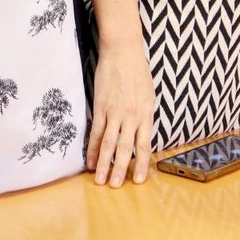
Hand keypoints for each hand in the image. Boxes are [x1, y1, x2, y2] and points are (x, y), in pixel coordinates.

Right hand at [86, 44, 154, 186]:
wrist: (122, 52)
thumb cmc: (138, 72)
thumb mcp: (149, 96)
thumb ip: (145, 116)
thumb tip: (140, 134)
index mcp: (146, 114)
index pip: (145, 146)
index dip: (141, 164)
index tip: (137, 180)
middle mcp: (132, 117)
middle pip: (125, 149)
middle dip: (120, 170)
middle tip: (115, 187)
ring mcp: (115, 112)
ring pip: (109, 144)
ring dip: (104, 164)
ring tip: (100, 180)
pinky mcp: (101, 107)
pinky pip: (96, 131)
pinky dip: (93, 147)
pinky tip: (90, 160)